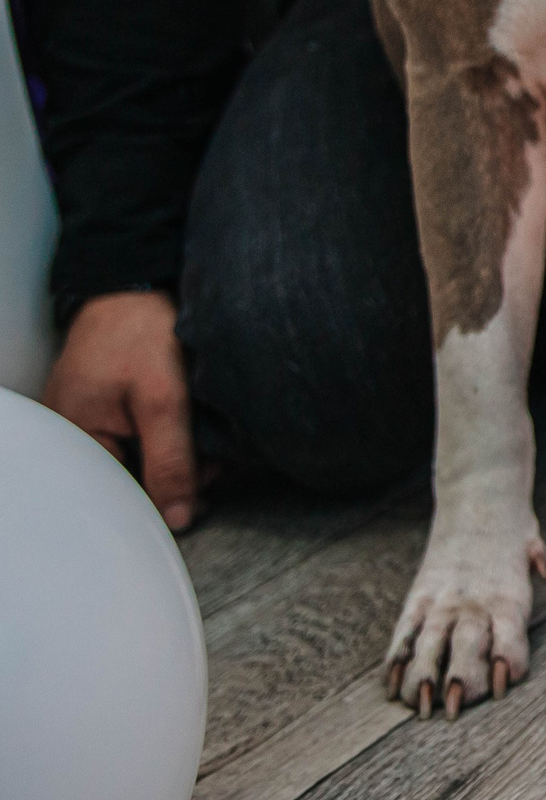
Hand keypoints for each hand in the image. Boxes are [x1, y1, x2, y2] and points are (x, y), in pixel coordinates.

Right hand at [41, 290, 197, 530]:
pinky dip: (170, 432)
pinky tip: (192, 420)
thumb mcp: (163, 397)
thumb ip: (170, 460)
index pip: (123, 493)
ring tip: (206, 431)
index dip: (167, 495)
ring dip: (178, 451)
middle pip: (132, 476)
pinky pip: (141, 434)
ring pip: (142, 455)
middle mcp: (76, 432)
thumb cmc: (140, 332)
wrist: (135, 281)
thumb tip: (177, 519)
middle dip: (177, 472)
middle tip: (215, 456)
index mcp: (77, 437)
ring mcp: (91, 417)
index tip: (206, 484)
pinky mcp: (110, 404)